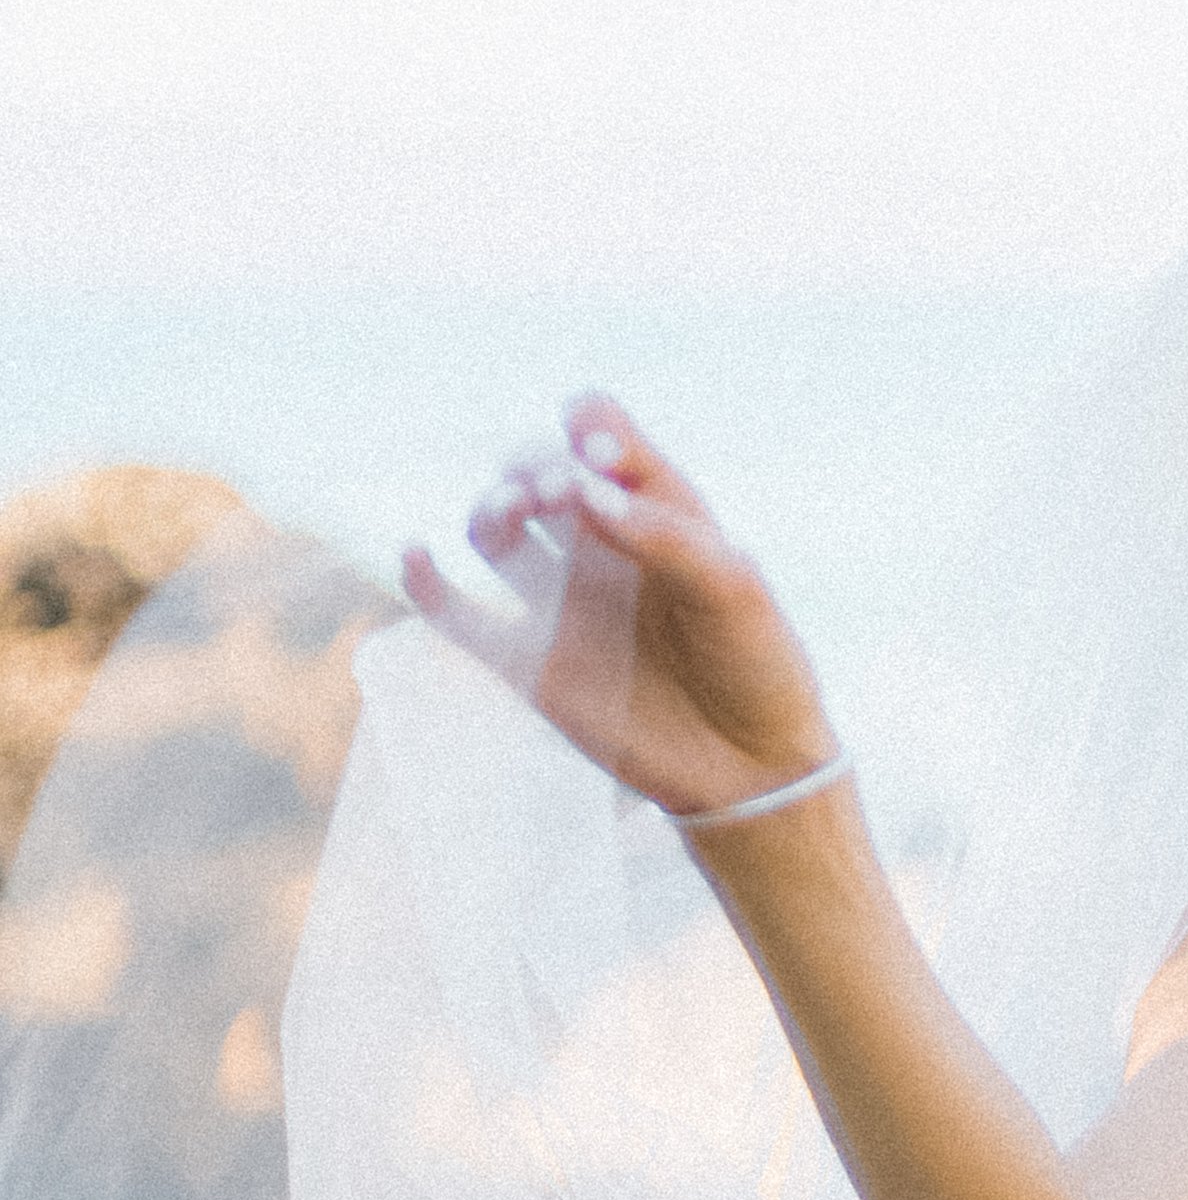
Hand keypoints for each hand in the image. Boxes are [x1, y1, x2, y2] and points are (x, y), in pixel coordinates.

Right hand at [406, 398, 836, 821]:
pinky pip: (461, 616)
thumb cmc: (758, 665)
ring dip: (491, 508)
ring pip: (497, 532)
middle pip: (536, 472)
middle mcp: (601, 546)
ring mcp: (562, 601)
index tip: (600, 461)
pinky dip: (428, 583)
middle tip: (553, 495)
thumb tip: (583, 494)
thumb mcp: (732, 587)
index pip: (601, 436)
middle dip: (533, 467)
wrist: (752, 767)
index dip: (589, 431)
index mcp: (655, 511)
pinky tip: (417, 555)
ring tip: (511, 516)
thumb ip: (663, 533)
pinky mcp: (530, 662)